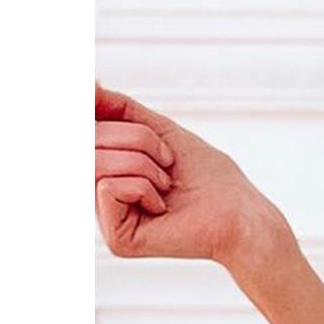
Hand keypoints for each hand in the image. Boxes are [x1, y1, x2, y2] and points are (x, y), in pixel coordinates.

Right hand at [95, 82, 288, 273]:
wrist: (240, 212)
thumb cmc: (208, 175)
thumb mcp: (159, 129)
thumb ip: (119, 109)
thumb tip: (86, 85)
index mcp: (107, 170)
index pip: (84, 128)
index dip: (89, 110)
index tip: (96, 93)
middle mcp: (98, 194)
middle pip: (88, 141)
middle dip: (138, 139)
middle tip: (167, 160)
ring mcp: (106, 218)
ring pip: (95, 163)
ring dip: (143, 163)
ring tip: (167, 183)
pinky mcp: (116, 239)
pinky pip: (108, 187)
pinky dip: (144, 186)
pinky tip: (163, 206)